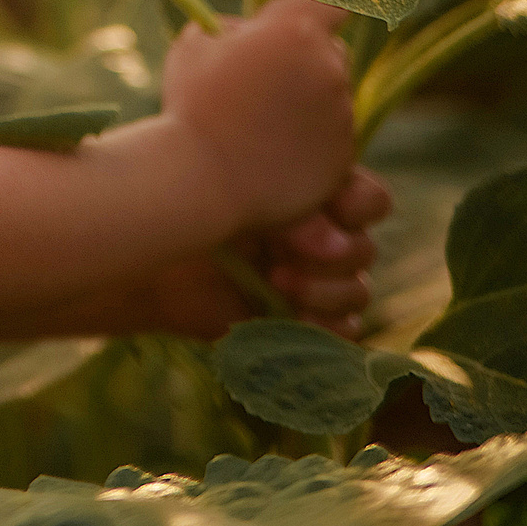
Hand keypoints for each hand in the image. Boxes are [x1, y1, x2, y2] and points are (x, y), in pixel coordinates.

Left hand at [139, 168, 392, 338]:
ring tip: (277, 282)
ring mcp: (315, 285)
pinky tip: (293, 315)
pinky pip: (344, 333)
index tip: (331, 204)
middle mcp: (323, 241)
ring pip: (358, 293)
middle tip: (280, 245)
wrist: (155, 258)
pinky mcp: (300, 324)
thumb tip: (332, 234)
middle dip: (331, 253)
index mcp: (315, 197)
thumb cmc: (191, 208)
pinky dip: (326, 327)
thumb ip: (291, 203)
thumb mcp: (244, 192)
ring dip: (324, 290)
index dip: (360, 205)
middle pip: (365, 250)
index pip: (371, 202)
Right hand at [161, 0, 354, 233]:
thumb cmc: (190, 105)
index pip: (331, 1)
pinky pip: (334, 137)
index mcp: (295, 31)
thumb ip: (237, 28)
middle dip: (306, 59)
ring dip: (308, 101)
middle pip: (332, 51)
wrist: (199, 179)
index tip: (305, 16)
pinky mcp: (343, 156)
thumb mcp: (198, 42)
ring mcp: (341, 115)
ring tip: (261, 124)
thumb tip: (252, 33)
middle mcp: (328, 68)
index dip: (319, 7)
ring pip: (333, 97)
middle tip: (265, 80)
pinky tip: (273, 151)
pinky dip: (312, 140)